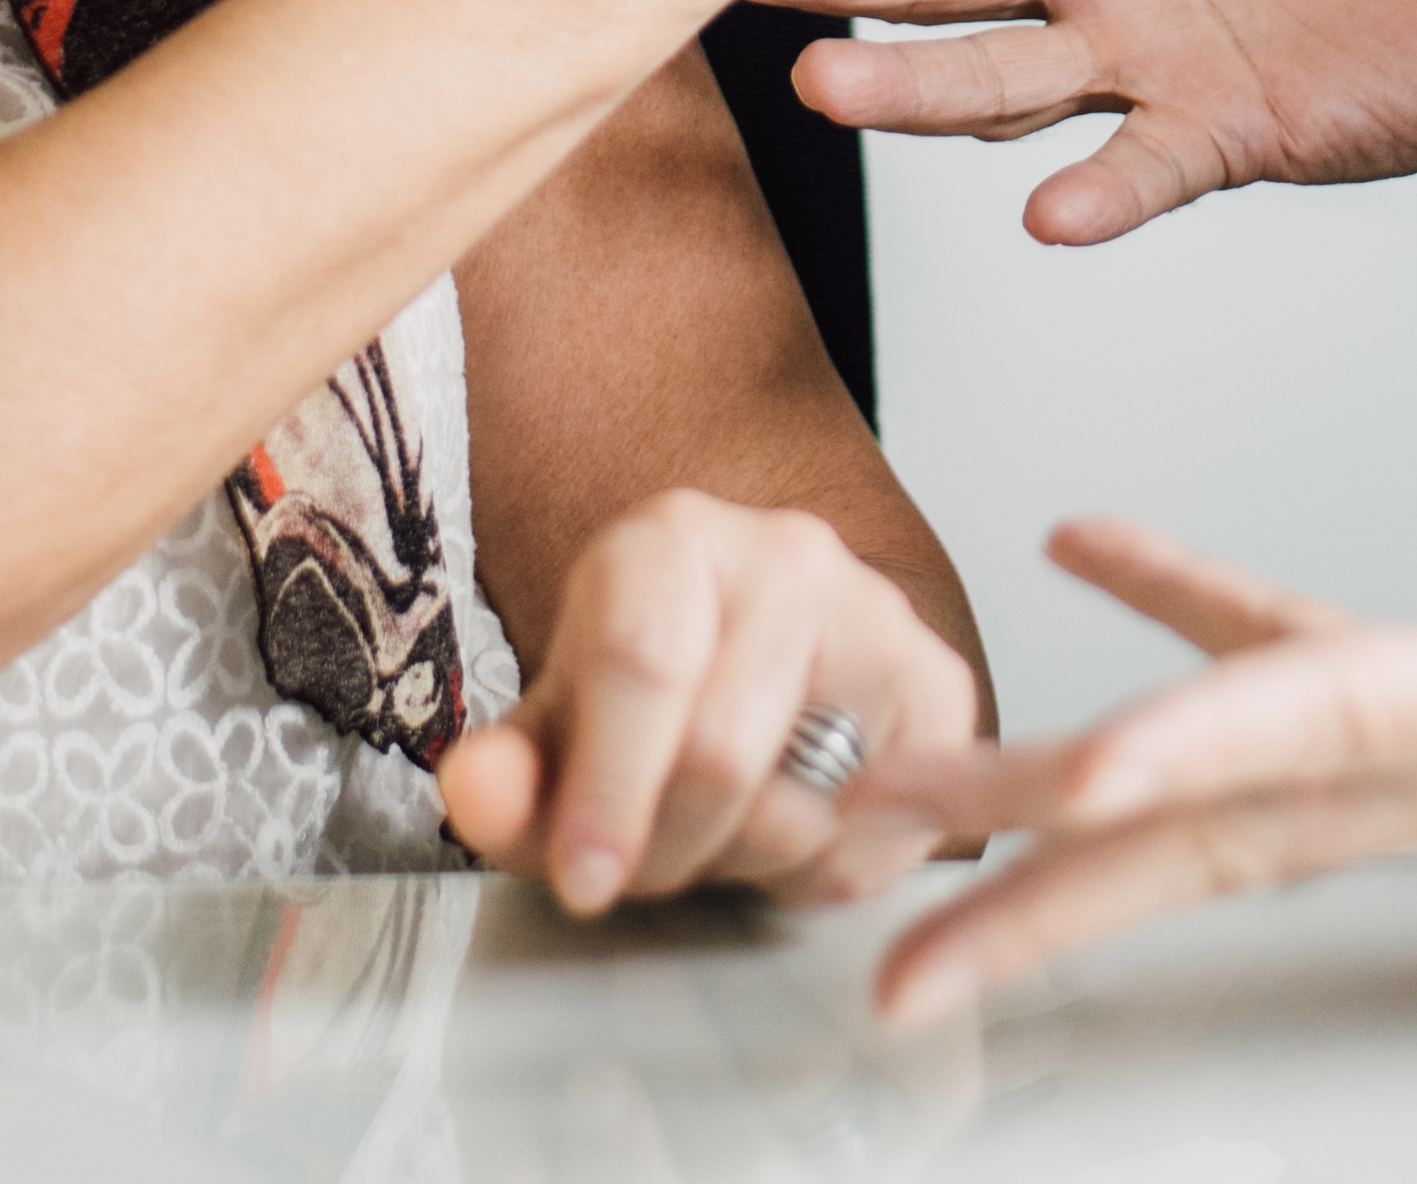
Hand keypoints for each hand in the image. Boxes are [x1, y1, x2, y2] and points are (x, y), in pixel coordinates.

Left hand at [438, 488, 980, 912]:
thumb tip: (477, 792)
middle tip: (640, 868)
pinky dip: (813, 874)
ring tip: (710, 838)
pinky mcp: (939, 689)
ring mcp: (875, 616)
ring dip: (736, 865)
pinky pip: (873, 836)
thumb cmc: (647, 696)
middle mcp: (786, 555)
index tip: (583, 876)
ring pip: (798, 805)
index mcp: (671, 539)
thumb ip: (506, 775)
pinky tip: (783, 834)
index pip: (642, 662)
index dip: (605, 790)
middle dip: (665, 848)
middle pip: (718, 751)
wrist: (758, 666)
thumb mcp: (555, 734)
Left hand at [854, 113, 1416, 1020]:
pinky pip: (1272, 698)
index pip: (1336, 714)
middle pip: (1214, 830)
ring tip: (905, 831)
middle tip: (880, 920)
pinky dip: (1172, 639)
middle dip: (1045, 877)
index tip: (1075, 780)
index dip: (1199, 737)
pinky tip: (1083, 554)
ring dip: (1056, 832)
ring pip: (1211, 812)